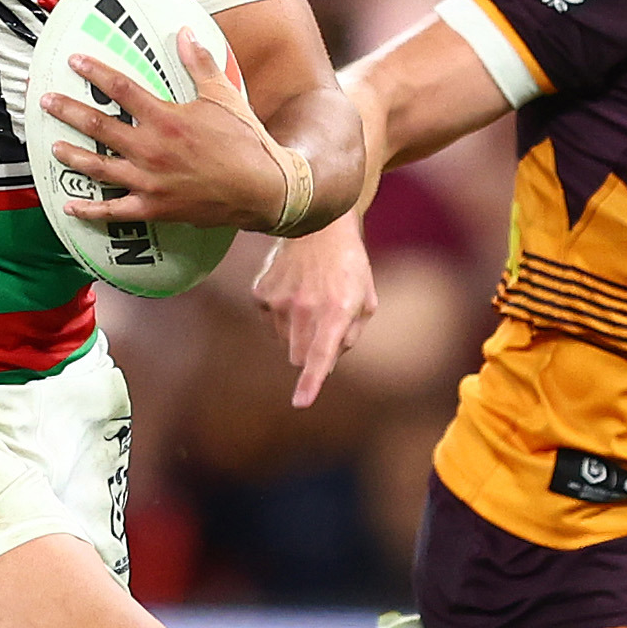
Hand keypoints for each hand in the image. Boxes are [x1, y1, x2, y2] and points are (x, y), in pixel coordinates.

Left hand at [37, 27, 297, 233]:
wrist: (262, 188)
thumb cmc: (245, 139)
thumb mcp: (223, 95)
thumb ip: (199, 63)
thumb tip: (183, 32)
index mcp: (166, 118)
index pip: (121, 90)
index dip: (96, 72)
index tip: (74, 61)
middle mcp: (151, 149)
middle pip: (99, 126)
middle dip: (68, 111)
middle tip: (44, 101)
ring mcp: (149, 181)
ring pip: (99, 168)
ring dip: (73, 157)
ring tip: (53, 148)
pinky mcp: (154, 208)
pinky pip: (114, 211)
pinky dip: (90, 211)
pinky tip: (70, 205)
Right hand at [256, 219, 377, 406]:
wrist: (317, 224)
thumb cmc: (349, 265)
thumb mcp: (365, 300)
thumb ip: (351, 335)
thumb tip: (329, 361)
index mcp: (336, 311)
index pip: (321, 354)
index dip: (311, 381)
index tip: (300, 403)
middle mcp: (305, 309)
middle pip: (299, 357)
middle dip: (311, 351)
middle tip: (324, 323)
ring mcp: (279, 302)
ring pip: (284, 341)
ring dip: (297, 331)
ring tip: (311, 299)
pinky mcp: (262, 294)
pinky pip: (270, 322)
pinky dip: (281, 314)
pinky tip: (294, 288)